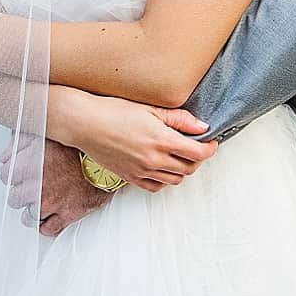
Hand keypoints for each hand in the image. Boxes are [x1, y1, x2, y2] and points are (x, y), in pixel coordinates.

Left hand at [0, 136, 112, 235]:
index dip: (13, 171)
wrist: (109, 155)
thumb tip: (7, 154)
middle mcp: (37, 186)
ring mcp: (52, 203)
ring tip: (42, 197)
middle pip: (14, 198)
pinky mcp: (69, 214)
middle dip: (21, 190)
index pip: (6, 174)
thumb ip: (20, 140)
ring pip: (29, 216)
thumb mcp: (46, 131)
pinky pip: (48, 228)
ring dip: (33, 208)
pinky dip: (46, 224)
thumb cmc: (80, 142)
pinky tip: (49, 214)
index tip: (19, 169)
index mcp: (29, 163)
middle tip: (31, 182)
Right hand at [56, 90, 218, 191]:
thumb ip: (179, 119)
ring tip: (180, 156)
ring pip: (175, 180)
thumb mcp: (150, 109)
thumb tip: (202, 127)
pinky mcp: (130, 178)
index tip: (211, 142)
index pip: (198, 152)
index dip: (210, 148)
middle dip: (198, 158)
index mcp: (161, 140)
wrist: (84, 123)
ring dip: (183, 169)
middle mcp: (153, 160)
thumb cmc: (113, 111)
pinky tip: (162, 167)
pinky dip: (165, 179)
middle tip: (196, 147)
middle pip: (189, 168)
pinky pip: (155, 187)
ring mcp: (141, 171)